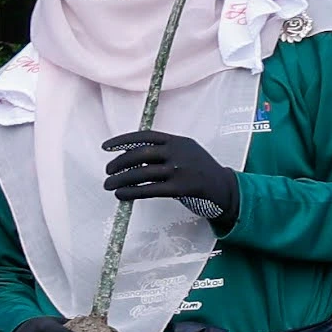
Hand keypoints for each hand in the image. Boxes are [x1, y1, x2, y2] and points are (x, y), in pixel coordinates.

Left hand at [100, 131, 238, 227]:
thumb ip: (163, 152)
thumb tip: (130, 158)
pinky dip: (132, 191)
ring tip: (109, 185)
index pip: (145, 136)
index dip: (122, 141)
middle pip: (141, 153)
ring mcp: (180, 169)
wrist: (225, 188)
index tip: (106, 147)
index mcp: (178, 141)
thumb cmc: (199, 171)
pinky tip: (122, 195)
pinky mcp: (181, 187)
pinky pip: (150, 189)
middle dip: (119, 162)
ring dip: (121, 179)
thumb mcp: (185, 153)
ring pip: (143, 172)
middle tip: (107, 171)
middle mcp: (178, 152)